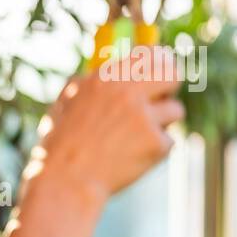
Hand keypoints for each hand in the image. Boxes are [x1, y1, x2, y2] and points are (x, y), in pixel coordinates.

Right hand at [25, 45, 184, 205]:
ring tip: (136, 139)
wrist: (66, 181)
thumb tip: (101, 69)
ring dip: (162, 123)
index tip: (161, 70)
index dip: (159, 62)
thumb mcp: (65, 103)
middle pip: (172, 73)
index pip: (149, 54)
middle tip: (163, 98)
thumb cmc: (60, 145)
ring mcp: (143, 117)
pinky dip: (155, 150)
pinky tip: (132, 158)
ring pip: (175, 110)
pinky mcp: (155, 143)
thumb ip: (86, 84)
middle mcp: (127, 92)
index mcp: (105, 78)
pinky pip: (168, 141)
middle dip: (171, 86)